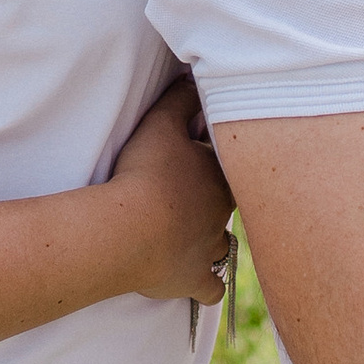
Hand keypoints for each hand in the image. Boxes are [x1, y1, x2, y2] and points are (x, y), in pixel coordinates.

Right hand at [110, 73, 235, 307]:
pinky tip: (204, 281)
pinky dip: (208, 285)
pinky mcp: (192, 279)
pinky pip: (212, 288)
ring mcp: (209, 250)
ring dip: (212, 240)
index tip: (199, 157)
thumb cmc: (147, 172)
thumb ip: (181, 98)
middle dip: (214, 200)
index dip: (215, 162)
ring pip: (224, 245)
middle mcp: (223, 215)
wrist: (129, 229)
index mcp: (221, 178)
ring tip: (194, 234)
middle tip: (192, 194)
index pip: (233, 168)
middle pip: (227, 205)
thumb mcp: (162, 122)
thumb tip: (195, 76)